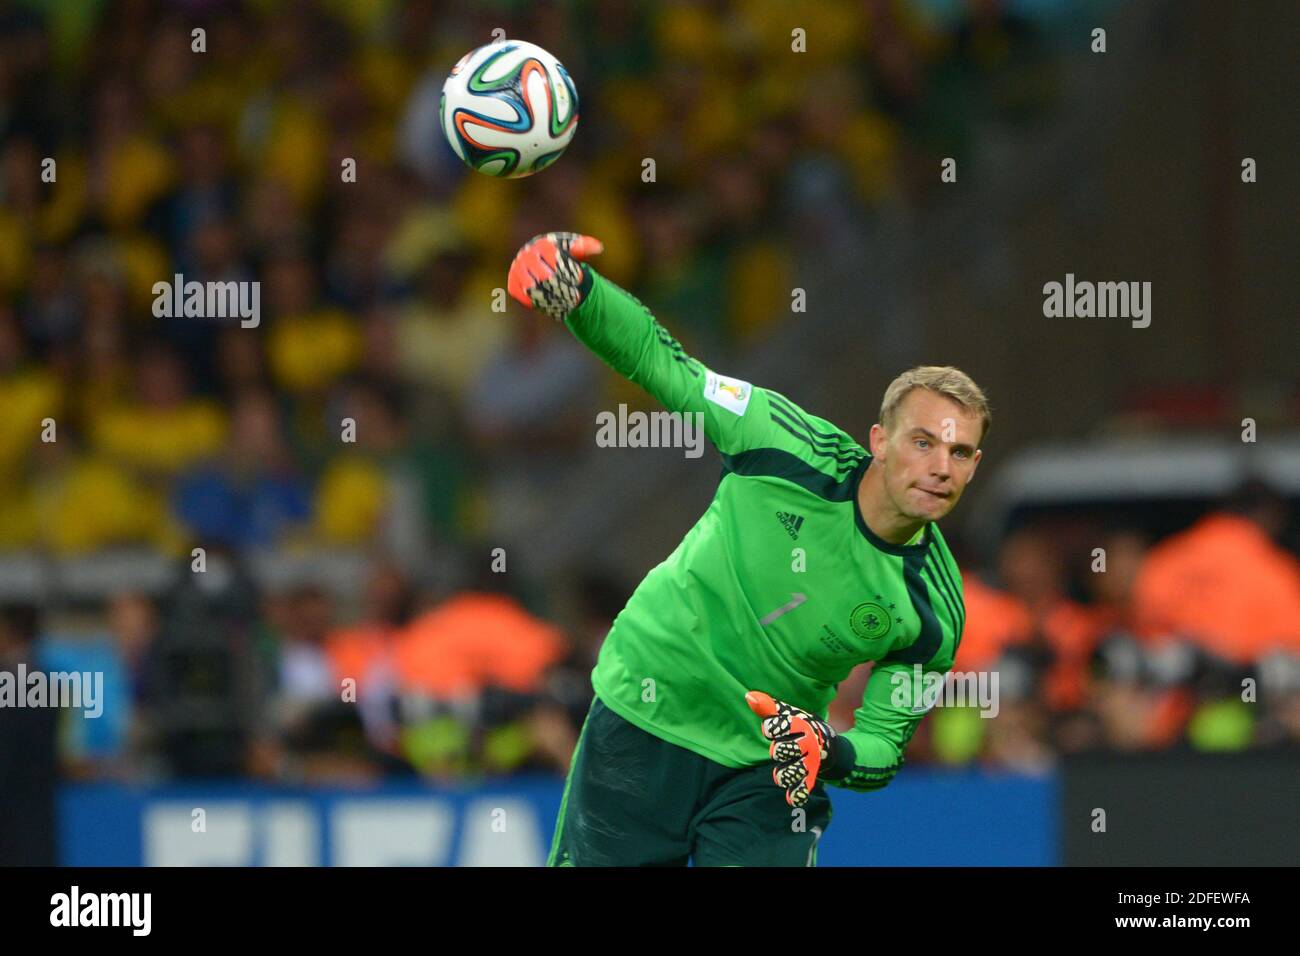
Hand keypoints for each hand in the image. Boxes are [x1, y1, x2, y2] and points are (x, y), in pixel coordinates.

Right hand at [506, 232, 603, 320]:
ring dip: (548, 297)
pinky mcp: (512, 282)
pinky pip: (521, 295)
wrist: (541, 262)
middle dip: (560, 289)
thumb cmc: (561, 255)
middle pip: (545, 277)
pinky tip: (545, 303)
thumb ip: (585, 246)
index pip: (556, 260)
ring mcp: (517, 269)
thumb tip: (599, 248)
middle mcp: (526, 254)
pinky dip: (532, 301)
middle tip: (573, 297)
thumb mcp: (574, 249)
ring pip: (532, 287)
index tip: (578, 281)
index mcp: (543, 244)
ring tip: (562, 301)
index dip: (568, 273)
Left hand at [745, 690, 835, 807]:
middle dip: (777, 750)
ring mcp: (808, 762)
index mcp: (800, 725)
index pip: (778, 726)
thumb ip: (768, 707)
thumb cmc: (800, 726)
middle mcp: (806, 744)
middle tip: (779, 750)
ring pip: (791, 773)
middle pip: (782, 750)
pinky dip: (798, 794)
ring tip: (780, 774)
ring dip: (782, 775)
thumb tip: (749, 696)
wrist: (827, 744)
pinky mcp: (809, 777)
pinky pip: (803, 788)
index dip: (770, 728)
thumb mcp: (788, 714)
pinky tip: (791, 799)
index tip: (771, 730)